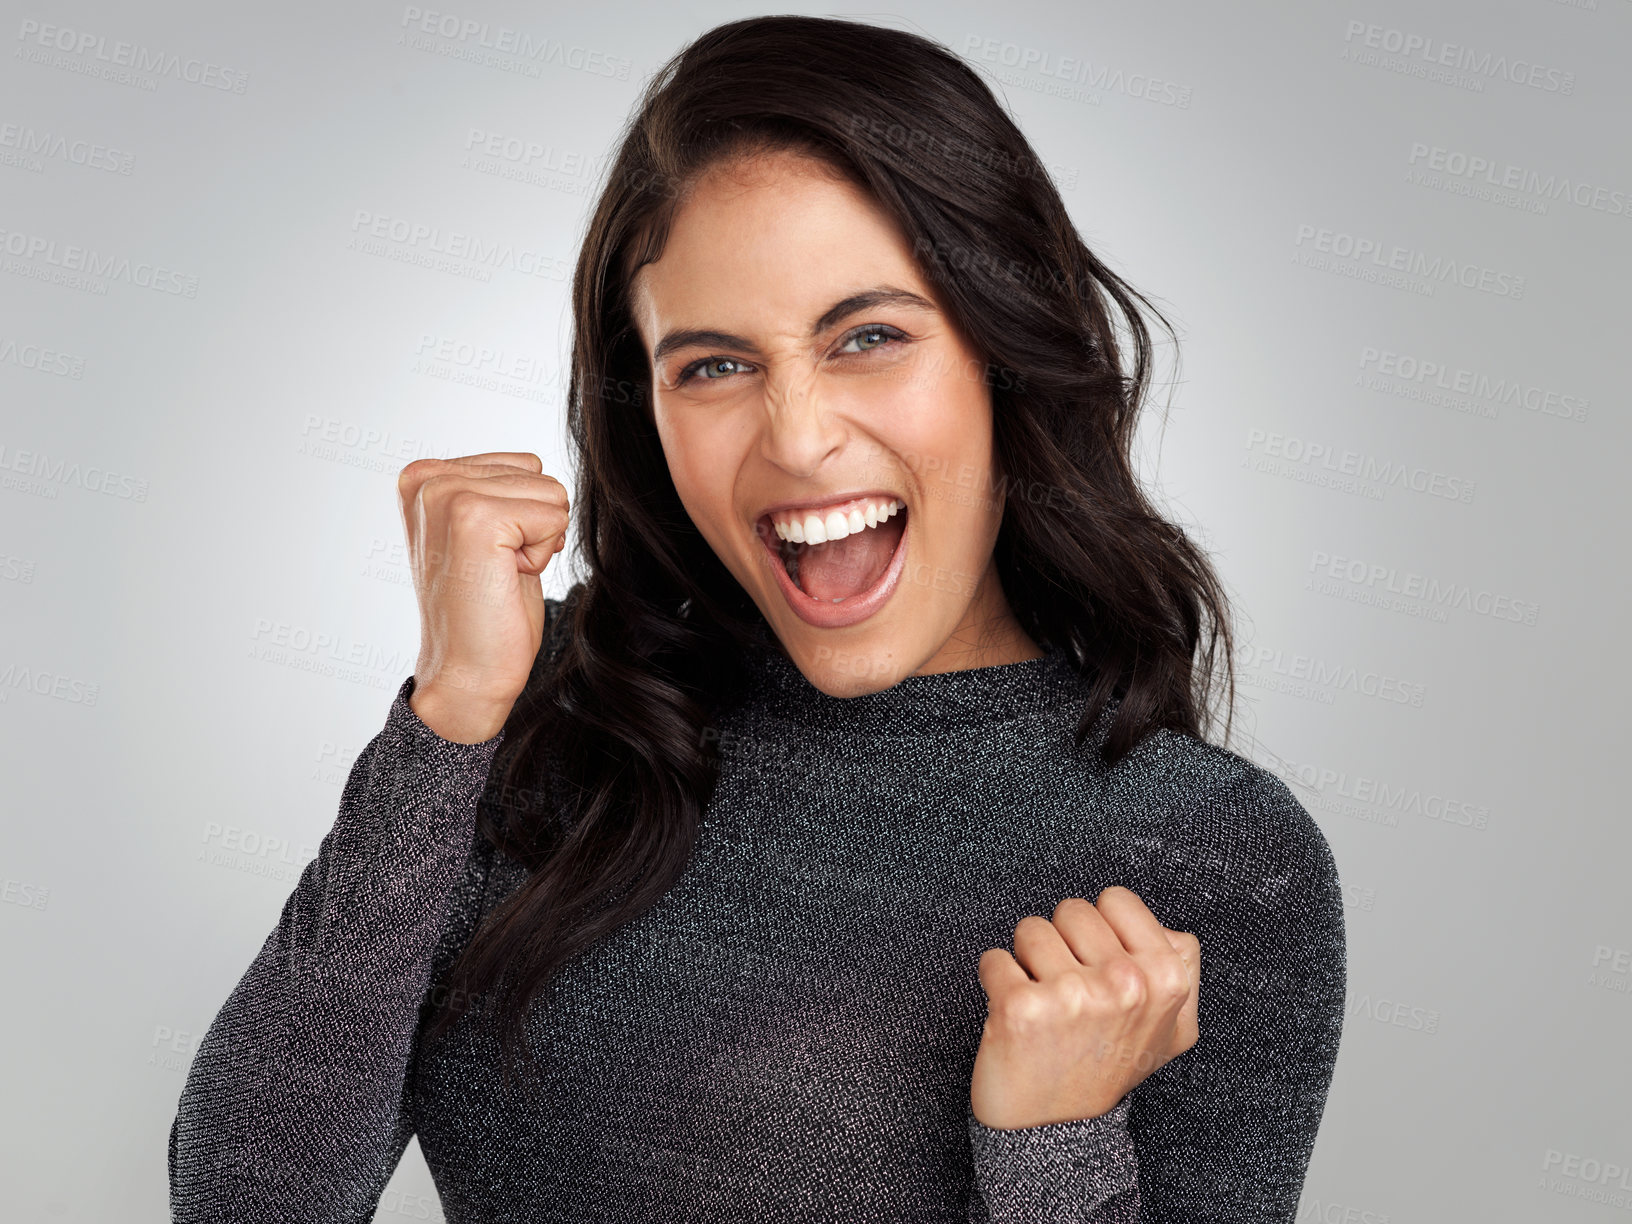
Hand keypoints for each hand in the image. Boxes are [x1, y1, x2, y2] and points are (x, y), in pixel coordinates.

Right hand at [396, 452, 568, 740]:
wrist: (468, 673)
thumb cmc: (484, 611)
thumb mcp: (487, 535)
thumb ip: (498, 493)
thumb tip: (540, 471)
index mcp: (425, 477)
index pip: (522, 466)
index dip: (523, 517)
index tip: (487, 557)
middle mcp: (428, 478)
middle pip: (539, 476)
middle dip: (532, 528)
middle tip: (493, 570)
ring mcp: (447, 495)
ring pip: (552, 494)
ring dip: (537, 543)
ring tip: (497, 574)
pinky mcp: (474, 518)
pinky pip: (554, 516)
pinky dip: (542, 556)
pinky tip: (504, 579)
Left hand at [970, 886, 1199, 1128]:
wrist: (1058, 1131)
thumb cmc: (1108, 1069)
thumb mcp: (1172, 1029)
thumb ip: (1181, 970)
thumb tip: (1166, 930)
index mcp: (1164, 978)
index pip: (1116, 900)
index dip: (1099, 929)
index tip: (1095, 964)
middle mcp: (1124, 984)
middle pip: (1072, 910)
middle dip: (1062, 944)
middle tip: (1068, 991)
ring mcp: (1072, 996)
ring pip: (1030, 928)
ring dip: (1027, 962)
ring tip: (1044, 1004)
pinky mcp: (1021, 1008)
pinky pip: (993, 958)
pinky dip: (995, 981)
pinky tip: (1015, 1015)